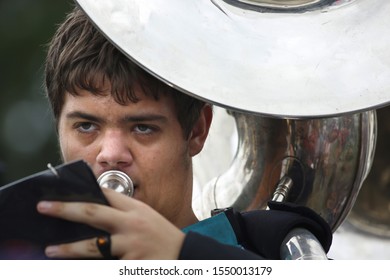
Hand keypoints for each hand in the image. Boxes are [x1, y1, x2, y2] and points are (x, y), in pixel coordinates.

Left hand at [36, 188, 184, 258]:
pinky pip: (105, 267)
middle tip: (44, 207)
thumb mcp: (146, 217)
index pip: (106, 194)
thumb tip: (95, 209)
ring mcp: (131, 246)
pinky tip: (75, 268)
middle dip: (66, 209)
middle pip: (93, 213)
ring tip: (51, 249)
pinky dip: (89, 267)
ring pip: (93, 246)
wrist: (185, 257)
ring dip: (69, 248)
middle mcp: (132, 224)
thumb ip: (124, 213)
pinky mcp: (130, 266)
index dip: (84, 190)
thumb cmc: (162, 236)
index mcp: (136, 209)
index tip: (62, 190)